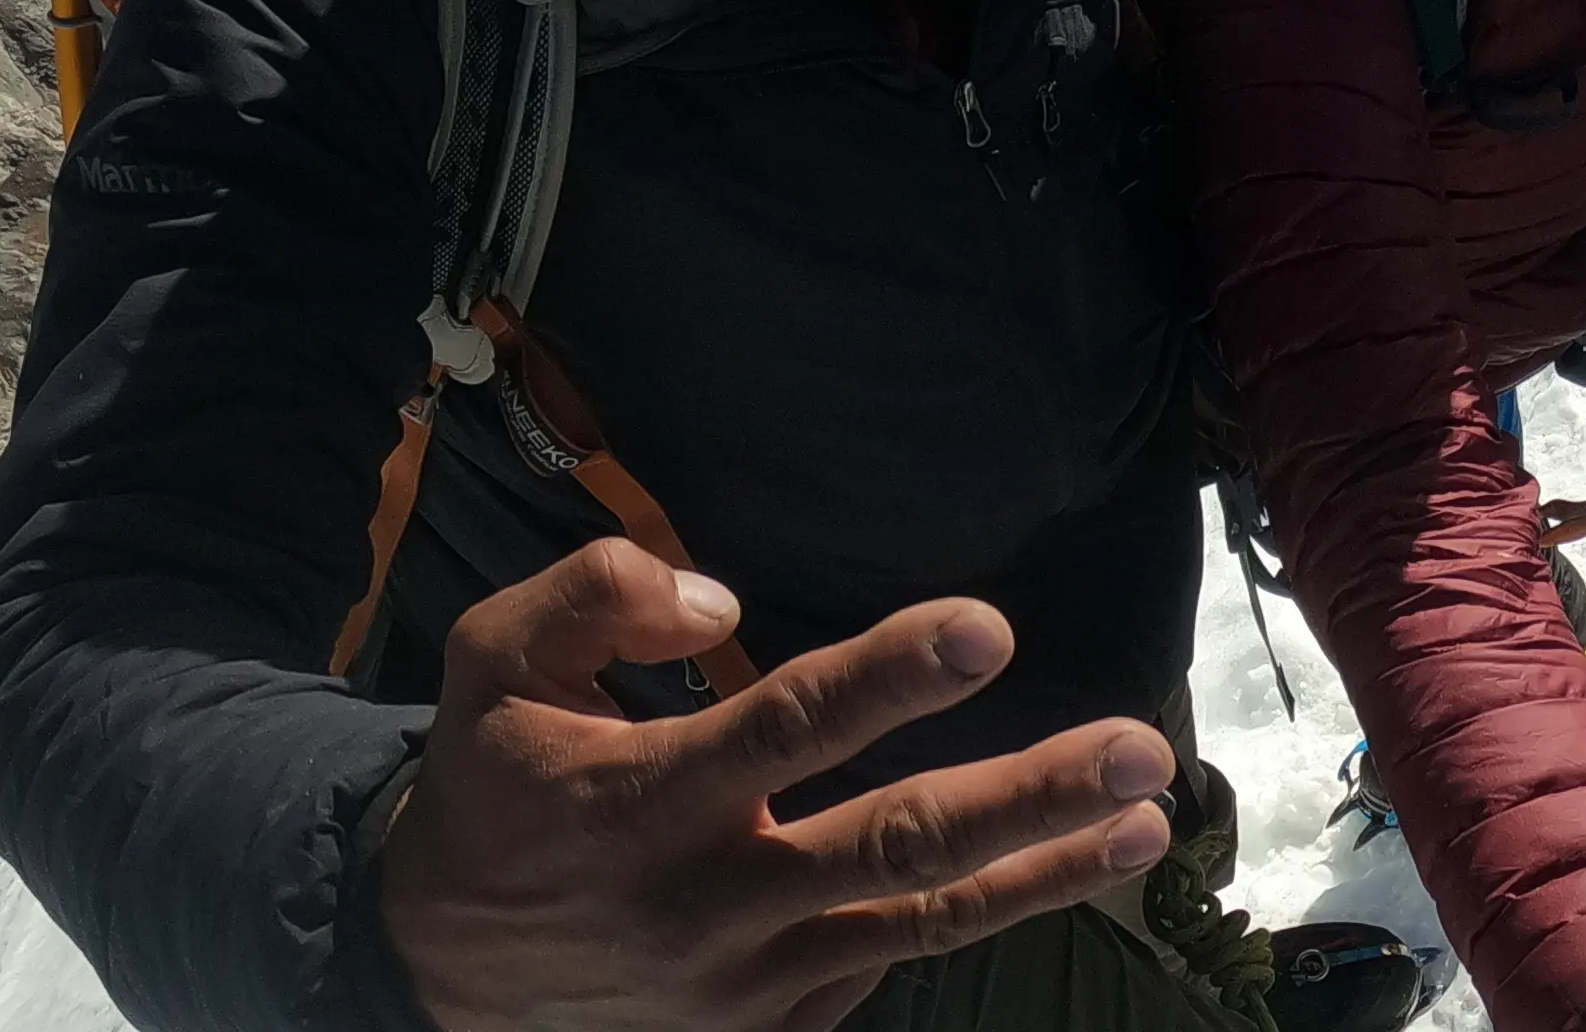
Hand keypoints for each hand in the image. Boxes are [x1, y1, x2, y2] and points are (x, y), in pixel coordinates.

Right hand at [372, 542, 1176, 1031]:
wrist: (437, 969)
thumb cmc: (491, 789)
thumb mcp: (491, 667)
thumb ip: (592, 598)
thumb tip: (716, 595)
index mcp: (649, 799)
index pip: (791, 726)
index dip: (891, 677)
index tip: (986, 627)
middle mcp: (715, 896)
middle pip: (893, 845)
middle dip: (1026, 797)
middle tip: (1136, 750)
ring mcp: (750, 975)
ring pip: (919, 923)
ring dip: (1043, 875)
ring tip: (1148, 825)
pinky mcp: (769, 1024)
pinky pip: (882, 969)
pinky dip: (974, 922)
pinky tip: (1062, 871)